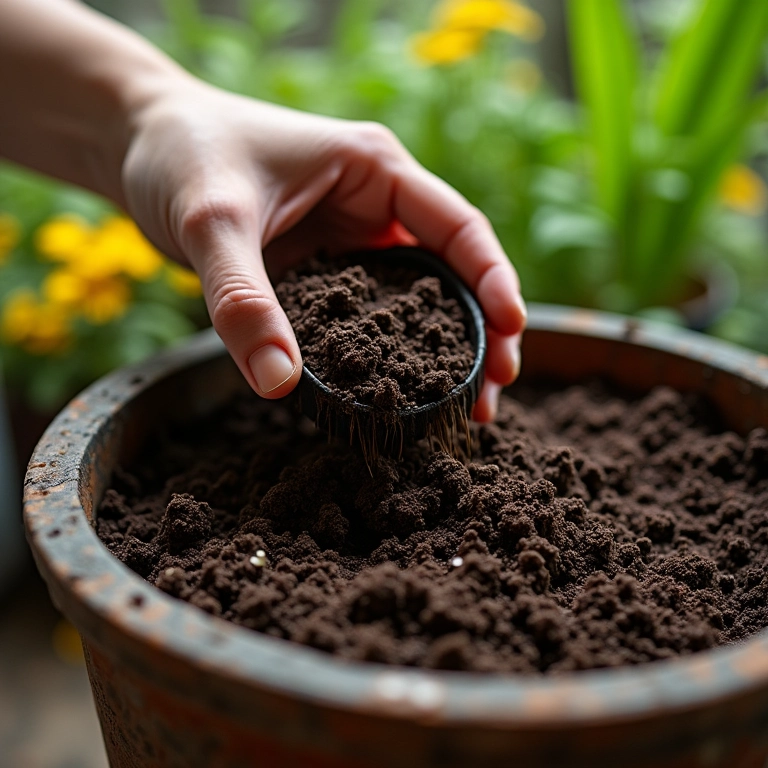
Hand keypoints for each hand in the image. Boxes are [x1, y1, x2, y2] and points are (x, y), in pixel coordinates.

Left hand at [121, 78, 526, 420]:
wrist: (139, 145)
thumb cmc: (182, 155)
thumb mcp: (213, 222)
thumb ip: (243, 301)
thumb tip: (279, 385)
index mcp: (375, 170)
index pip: (458, 227)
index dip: (493, 281)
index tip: (513, 335)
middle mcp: (376, 206)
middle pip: (453, 273)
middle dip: (481, 333)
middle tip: (492, 396)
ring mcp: (353, 241)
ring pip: (419, 300)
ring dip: (444, 351)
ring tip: (464, 409)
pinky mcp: (327, 272)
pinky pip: (370, 316)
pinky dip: (392, 353)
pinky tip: (399, 393)